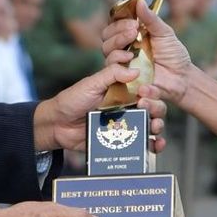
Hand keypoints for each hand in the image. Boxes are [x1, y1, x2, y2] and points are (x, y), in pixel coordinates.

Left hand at [35, 64, 169, 154]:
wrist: (58, 125)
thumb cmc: (72, 100)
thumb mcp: (91, 83)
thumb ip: (112, 74)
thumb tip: (136, 71)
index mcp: (124, 91)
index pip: (147, 89)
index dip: (151, 90)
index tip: (145, 91)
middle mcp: (129, 107)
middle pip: (154, 107)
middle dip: (156, 107)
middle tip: (145, 108)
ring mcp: (127, 125)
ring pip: (152, 124)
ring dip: (158, 125)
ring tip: (153, 127)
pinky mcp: (123, 141)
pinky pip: (142, 144)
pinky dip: (154, 145)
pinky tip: (156, 144)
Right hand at [102, 0, 192, 106]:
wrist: (182, 78)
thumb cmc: (173, 54)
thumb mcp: (164, 33)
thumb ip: (151, 19)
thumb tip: (139, 1)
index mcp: (130, 36)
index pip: (114, 26)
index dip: (118, 23)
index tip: (133, 22)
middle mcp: (123, 49)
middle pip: (106, 40)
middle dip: (117, 35)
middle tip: (133, 32)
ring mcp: (123, 66)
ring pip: (108, 57)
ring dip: (117, 51)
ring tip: (132, 52)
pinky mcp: (125, 81)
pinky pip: (116, 76)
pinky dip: (124, 72)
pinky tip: (136, 70)